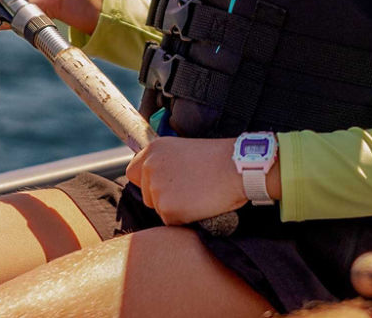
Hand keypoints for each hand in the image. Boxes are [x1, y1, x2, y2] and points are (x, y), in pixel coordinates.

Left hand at [125, 136, 266, 225]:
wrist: (238, 167)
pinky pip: (171, 222)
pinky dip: (185, 219)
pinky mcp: (167, 209)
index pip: (133, 173)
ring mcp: (157, 188)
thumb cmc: (219, 160)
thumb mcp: (185, 150)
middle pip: (146, 195)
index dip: (148, 182)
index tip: (166, 184)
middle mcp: (150, 167)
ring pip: (159, 209)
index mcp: (153, 149)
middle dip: (163, 198)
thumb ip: (166, 162)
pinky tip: (200, 204)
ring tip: (198, 194)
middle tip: (189, 190)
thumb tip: (155, 179)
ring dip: (175, 209)